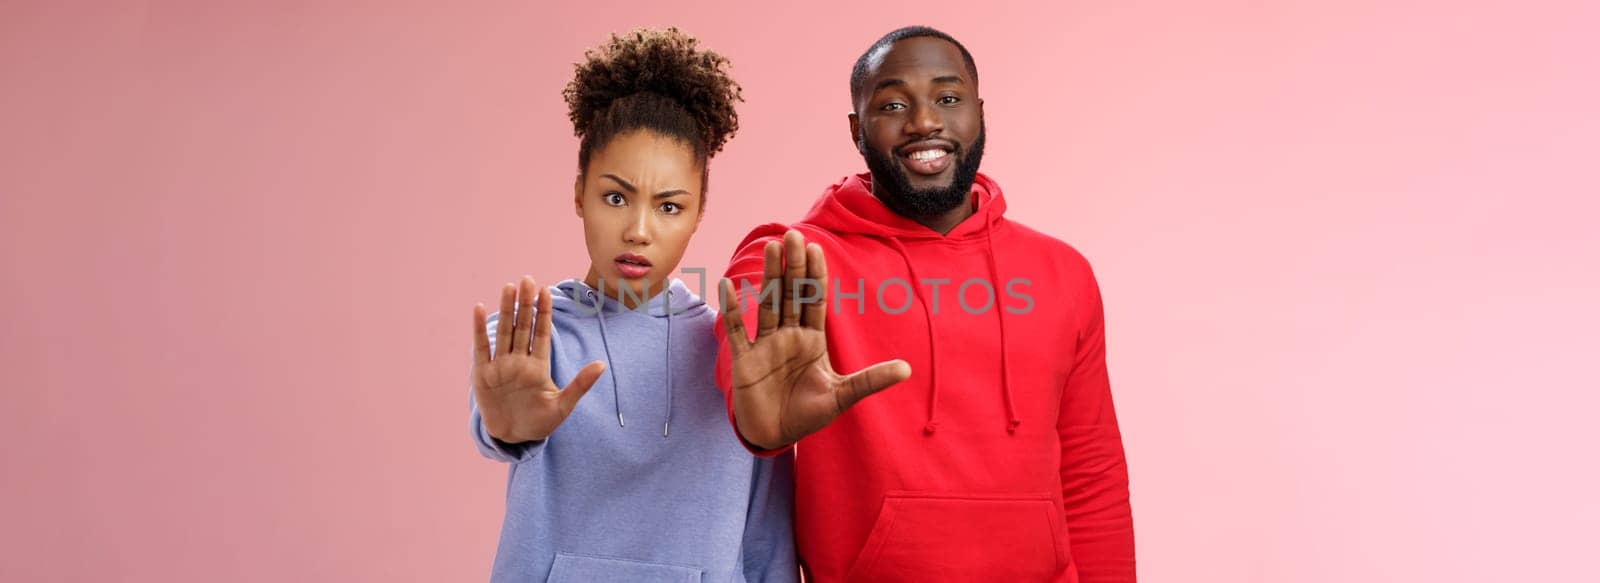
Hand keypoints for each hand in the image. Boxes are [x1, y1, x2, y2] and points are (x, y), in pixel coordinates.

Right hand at [472, 276, 606, 443]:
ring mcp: (501, 366)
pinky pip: (482, 348)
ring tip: (509, 288)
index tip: (546, 291)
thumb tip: (602, 365)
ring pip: (504, 332)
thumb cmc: (539, 422)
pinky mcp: (483, 374)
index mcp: (538, 365)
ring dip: (506, 310)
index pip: (542, 333)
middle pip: (523, 326)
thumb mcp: (563, 406)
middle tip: (527, 279)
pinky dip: (480, 330)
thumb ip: (580, 385)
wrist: (513, 437)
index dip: (543, 313)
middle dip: (525, 304)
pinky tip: (480, 308)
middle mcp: (519, 361)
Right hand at [719, 230, 911, 449]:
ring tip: (772, 248)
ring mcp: (765, 344)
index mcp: (812, 340)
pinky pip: (738, 330)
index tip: (815, 249)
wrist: (775, 436)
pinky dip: (734, 310)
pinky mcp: (744, 359)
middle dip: (793, 267)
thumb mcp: (842, 396)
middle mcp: (788, 336)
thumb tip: (907, 369)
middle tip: (794, 235)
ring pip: (768, 303)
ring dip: (770, 277)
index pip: (814, 301)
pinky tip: (729, 286)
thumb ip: (870, 381)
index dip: (815, 276)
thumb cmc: (808, 415)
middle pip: (791, 294)